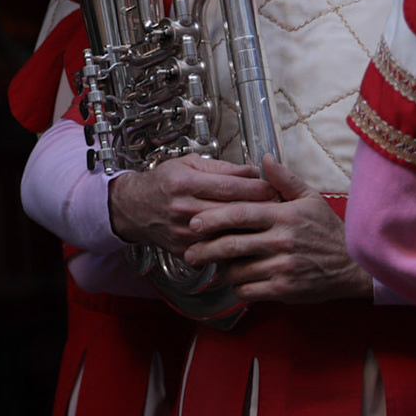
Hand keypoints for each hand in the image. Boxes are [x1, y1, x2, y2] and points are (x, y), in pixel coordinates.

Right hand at [108, 155, 276, 254]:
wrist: (135, 208)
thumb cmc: (164, 182)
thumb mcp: (189, 164)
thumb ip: (222, 168)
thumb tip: (254, 172)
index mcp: (185, 183)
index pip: (229, 187)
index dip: (256, 188)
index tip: (274, 188)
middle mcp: (184, 209)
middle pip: (231, 212)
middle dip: (259, 209)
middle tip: (280, 206)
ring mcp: (184, 233)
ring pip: (226, 234)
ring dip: (250, 230)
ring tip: (269, 224)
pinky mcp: (184, 250)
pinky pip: (215, 250)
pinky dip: (234, 245)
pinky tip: (248, 241)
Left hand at [184, 154, 373, 303]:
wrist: (352, 265)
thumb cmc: (327, 230)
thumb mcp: (310, 198)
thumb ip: (284, 179)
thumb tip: (264, 158)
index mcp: (284, 215)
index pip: (241, 214)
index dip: (213, 218)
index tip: (195, 222)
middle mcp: (281, 241)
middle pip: (232, 244)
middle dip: (205, 248)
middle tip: (190, 252)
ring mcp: (282, 267)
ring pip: (237, 271)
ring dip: (221, 270)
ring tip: (213, 266)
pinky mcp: (284, 290)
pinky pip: (249, 290)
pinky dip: (237, 287)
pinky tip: (236, 282)